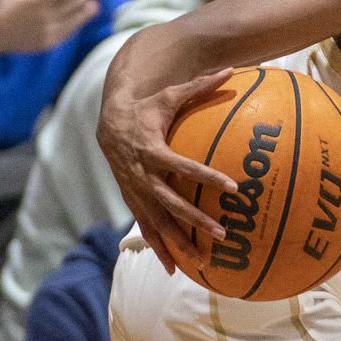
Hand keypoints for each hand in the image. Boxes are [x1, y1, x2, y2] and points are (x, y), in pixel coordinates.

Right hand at [0, 0, 102, 53]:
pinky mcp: (49, 42)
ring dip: (86, 12)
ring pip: (73, 20)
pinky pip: (67, 32)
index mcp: (34, 1)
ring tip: (95, 4)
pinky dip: (76, 24)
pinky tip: (82, 17)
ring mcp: (47, 31)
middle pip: (70, 5)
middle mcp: (43, 17)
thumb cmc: (5, 5)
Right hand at [96, 66, 236, 274]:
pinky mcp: (132, 201)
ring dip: (178, 242)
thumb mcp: (169, 96)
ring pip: (158, 222)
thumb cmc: (147, 109)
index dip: (207, 176)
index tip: (232, 187)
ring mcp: (135, 191)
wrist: (108, 124)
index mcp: (152, 150)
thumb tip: (231, 71)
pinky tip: (172, 269)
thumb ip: (200, 86)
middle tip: (223, 233)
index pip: (184, 166)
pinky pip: (146, 228)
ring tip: (202, 260)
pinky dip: (158, 248)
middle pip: (171, 203)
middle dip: (196, 220)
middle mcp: (142, 175)